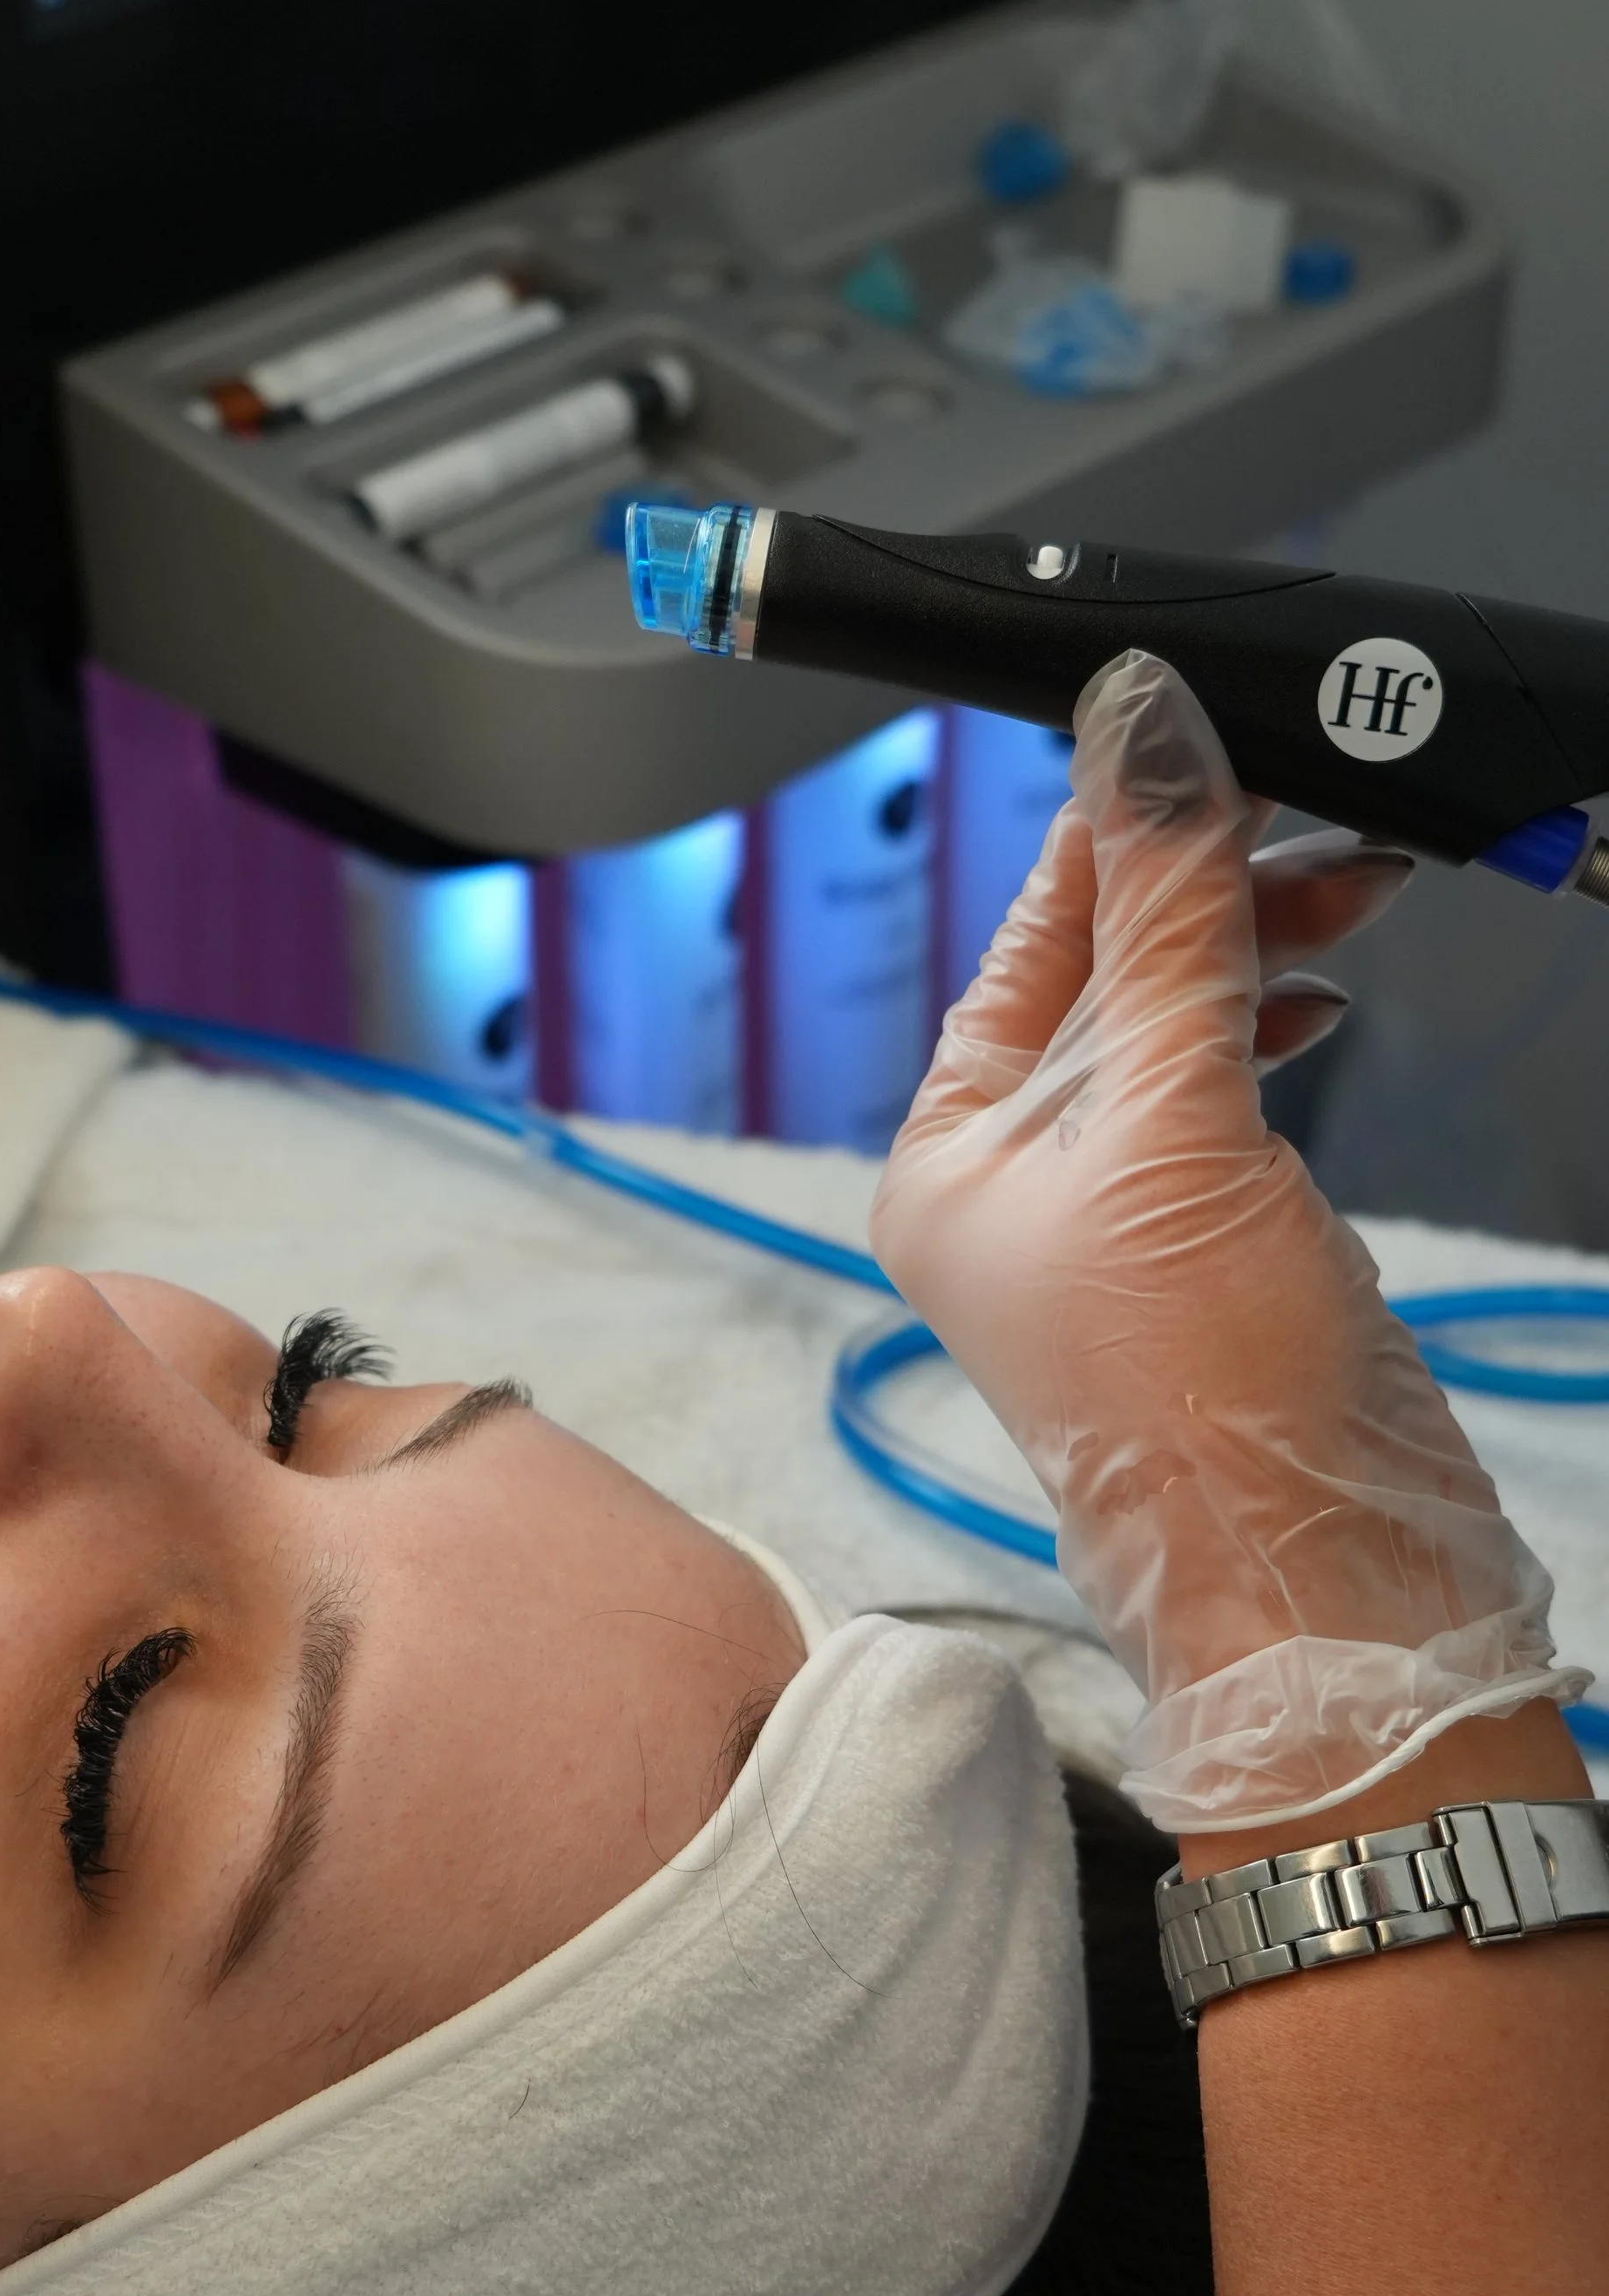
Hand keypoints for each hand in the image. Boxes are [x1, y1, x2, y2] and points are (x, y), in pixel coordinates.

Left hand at [870, 649, 1586, 1832]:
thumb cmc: (1201, 1399)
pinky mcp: (1201, 1243)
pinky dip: (1272, 1023)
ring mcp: (1109, 1217)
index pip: (1022, 944)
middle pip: (1103, 974)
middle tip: (1309, 800)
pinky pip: (1225, 1088)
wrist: (1309, 1561)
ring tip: (1349, 879)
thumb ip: (1166, 920)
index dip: (1109, 832)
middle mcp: (1012, 1187)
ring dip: (1255, 941)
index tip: (1188, 734)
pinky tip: (1317, 990)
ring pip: (1177, 1024)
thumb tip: (1139, 741)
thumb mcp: (1172, 1117)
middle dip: (1205, 882)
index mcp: (946, 1159)